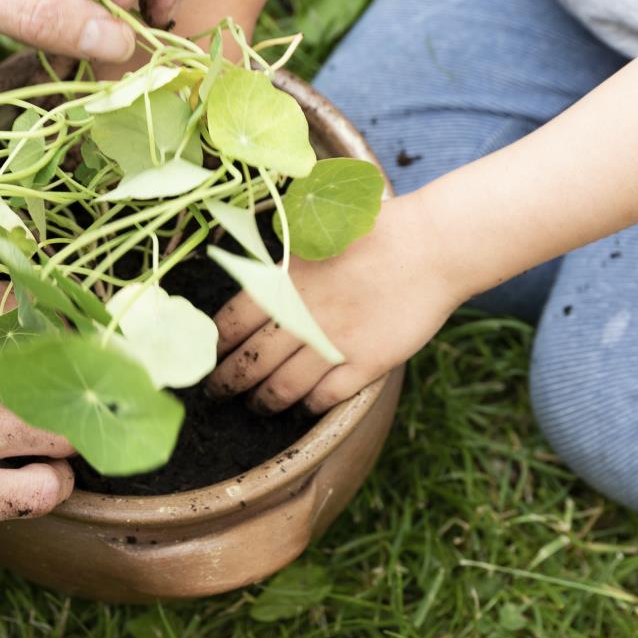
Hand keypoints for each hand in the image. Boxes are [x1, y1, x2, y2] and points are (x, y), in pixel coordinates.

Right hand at [0, 277, 74, 573]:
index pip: (11, 301)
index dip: (30, 325)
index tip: (39, 339)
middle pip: (48, 358)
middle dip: (58, 375)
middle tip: (62, 389)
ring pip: (59, 423)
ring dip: (62, 430)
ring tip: (53, 438)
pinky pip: (42, 490)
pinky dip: (51, 485)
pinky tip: (40, 482)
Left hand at [205, 196, 460, 413]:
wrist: (430, 245)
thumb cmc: (374, 232)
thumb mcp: (315, 235)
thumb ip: (281, 263)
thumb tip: (249, 278)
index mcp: (283, 281)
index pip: (229, 324)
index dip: (213, 347)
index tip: (207, 357)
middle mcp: (302, 315)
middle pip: (249, 363)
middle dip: (227, 383)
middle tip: (218, 392)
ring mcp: (334, 343)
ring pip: (282, 388)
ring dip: (263, 401)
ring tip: (257, 405)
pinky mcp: (366, 363)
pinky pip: (325, 397)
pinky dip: (308, 406)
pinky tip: (303, 405)